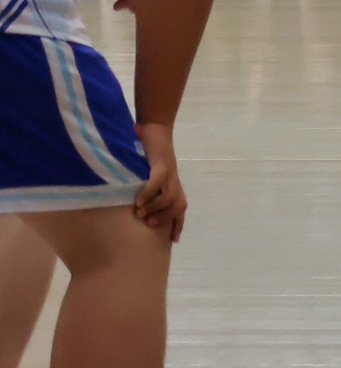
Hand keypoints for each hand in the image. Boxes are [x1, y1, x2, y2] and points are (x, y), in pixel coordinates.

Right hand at [133, 123, 186, 241]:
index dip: (178, 224)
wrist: (154, 129)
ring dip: (156, 208)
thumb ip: (145, 190)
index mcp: (172, 184)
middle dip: (166, 219)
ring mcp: (170, 172)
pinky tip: (138, 200)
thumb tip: (130, 209)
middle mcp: (174, 180)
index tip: (173, 241)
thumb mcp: (148, 175)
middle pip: (179, 205)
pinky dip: (149, 192)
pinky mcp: (162, 162)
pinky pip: (158, 181)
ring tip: (139, 214)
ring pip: (170, 196)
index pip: (181, 208)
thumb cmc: (148, 154)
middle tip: (148, 225)